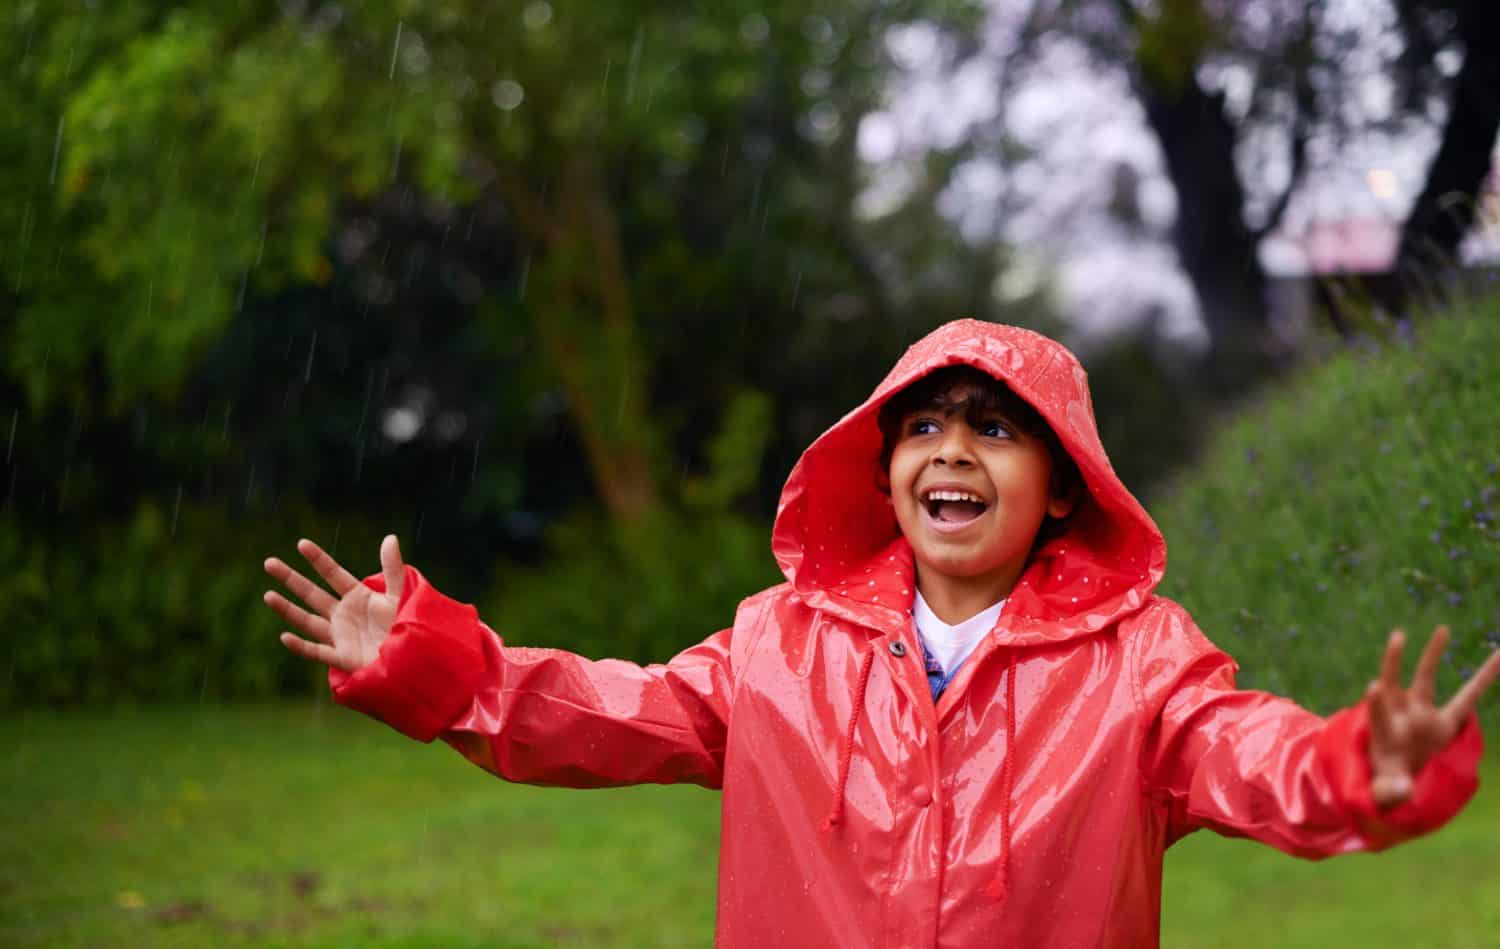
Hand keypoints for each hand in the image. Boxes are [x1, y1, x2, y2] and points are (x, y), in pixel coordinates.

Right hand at [263, 534, 405, 672]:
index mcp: (358, 597)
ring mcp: (341, 636)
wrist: (415, 658)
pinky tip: (285, 637)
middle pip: (312, 594)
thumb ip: (393, 568)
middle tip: (269, 563)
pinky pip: (317, 652)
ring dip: (287, 609)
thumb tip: (390, 537)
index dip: (318, 559)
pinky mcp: (342, 657)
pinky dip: (301, 647)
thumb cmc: (410, 625)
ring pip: (307, 621)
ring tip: (267, 595)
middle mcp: (344, 615)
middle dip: (291, 579)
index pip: (333, 574)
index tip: (301, 543)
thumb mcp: (400, 594)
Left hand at [1365, 625, 1499, 808]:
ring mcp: (1421, 712)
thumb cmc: (1388, 783)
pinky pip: (1467, 696)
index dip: (1375, 702)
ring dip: (1432, 654)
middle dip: (1392, 661)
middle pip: (1393, 683)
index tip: (1372, 686)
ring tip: (1442, 630)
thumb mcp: (1386, 792)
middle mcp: (1401, 716)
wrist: (1401, 778)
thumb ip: (1390, 792)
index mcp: (1383, 733)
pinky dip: (1483, 679)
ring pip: (1425, 678)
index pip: (1376, 714)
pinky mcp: (1443, 720)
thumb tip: (1403, 792)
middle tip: (1396, 636)